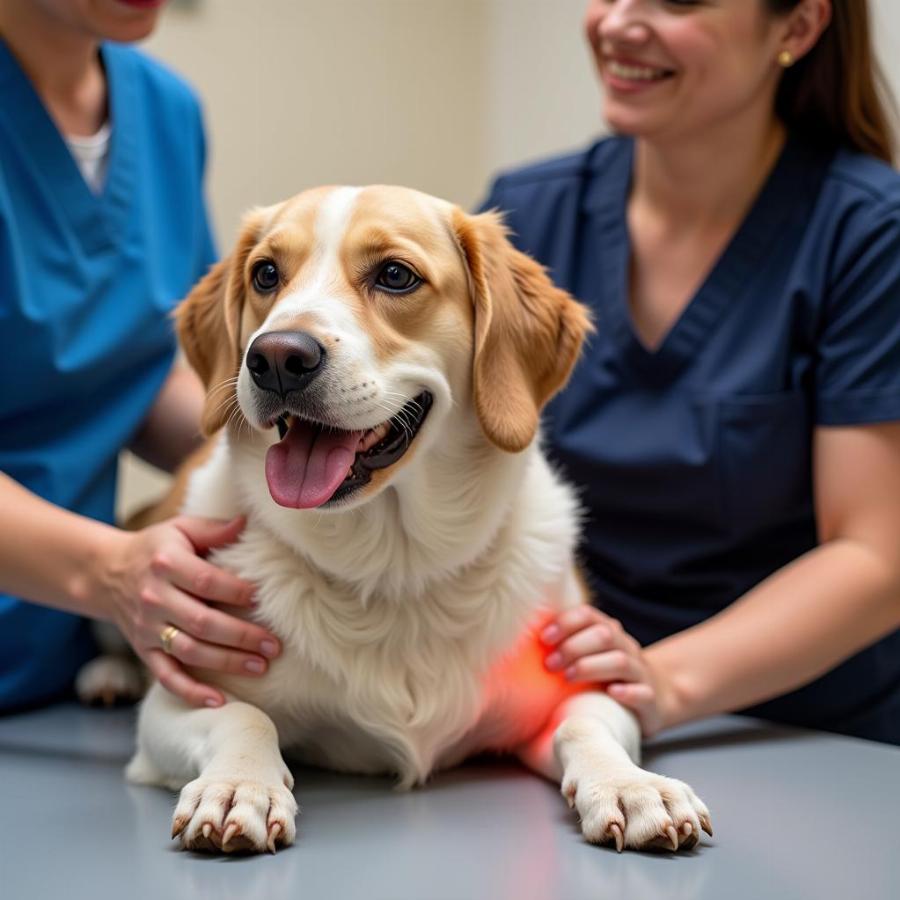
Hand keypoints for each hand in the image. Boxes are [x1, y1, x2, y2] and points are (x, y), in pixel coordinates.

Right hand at [98, 515, 279, 707]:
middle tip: (274, 645)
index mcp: (166, 564)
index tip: (261, 599)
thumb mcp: (181, 529)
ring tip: (260, 666)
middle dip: (241, 635)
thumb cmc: (156, 549)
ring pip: (190, 651)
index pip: (206, 581)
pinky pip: (166, 676)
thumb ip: (214, 529)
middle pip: (202, 622)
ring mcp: (148, 629)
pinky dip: (190, 692)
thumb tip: (246, 522)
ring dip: (226, 662)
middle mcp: (154, 598)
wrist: (107, 573)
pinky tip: (219, 701)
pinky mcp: (144, 651)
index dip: (235, 592)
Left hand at [541, 605, 675, 737]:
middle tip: (550, 665)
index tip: (544, 638)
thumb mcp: (589, 655)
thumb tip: (521, 640)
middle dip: (573, 647)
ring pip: (621, 661)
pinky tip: (611, 693)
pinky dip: (627, 692)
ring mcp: (640, 672)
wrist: (655, 697)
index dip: (565, 622)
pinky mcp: (650, 700)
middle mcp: (626, 647)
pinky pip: (643, 692)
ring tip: (568, 678)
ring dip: (591, 667)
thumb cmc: (607, 675)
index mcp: (608, 632)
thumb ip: (565, 645)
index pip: (588, 615)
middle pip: (604, 635)